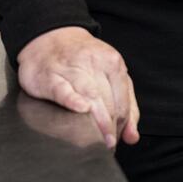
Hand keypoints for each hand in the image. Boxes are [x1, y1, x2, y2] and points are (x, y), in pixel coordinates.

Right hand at [16, 26, 140, 148]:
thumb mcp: (111, 75)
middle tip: (108, 143)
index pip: (123, 100)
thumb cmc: (85, 62)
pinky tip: (82, 109)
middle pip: (108, 100)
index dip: (122, 123)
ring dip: (97, 120)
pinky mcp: (50, 75)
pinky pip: (63, 89)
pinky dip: (74, 100)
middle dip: (110, 125)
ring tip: (100, 138)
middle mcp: (94, 63)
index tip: (117, 139)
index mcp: (113, 62)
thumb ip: (126, 105)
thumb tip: (132, 137)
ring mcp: (72, 67)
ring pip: (90, 95)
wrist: (50, 38)